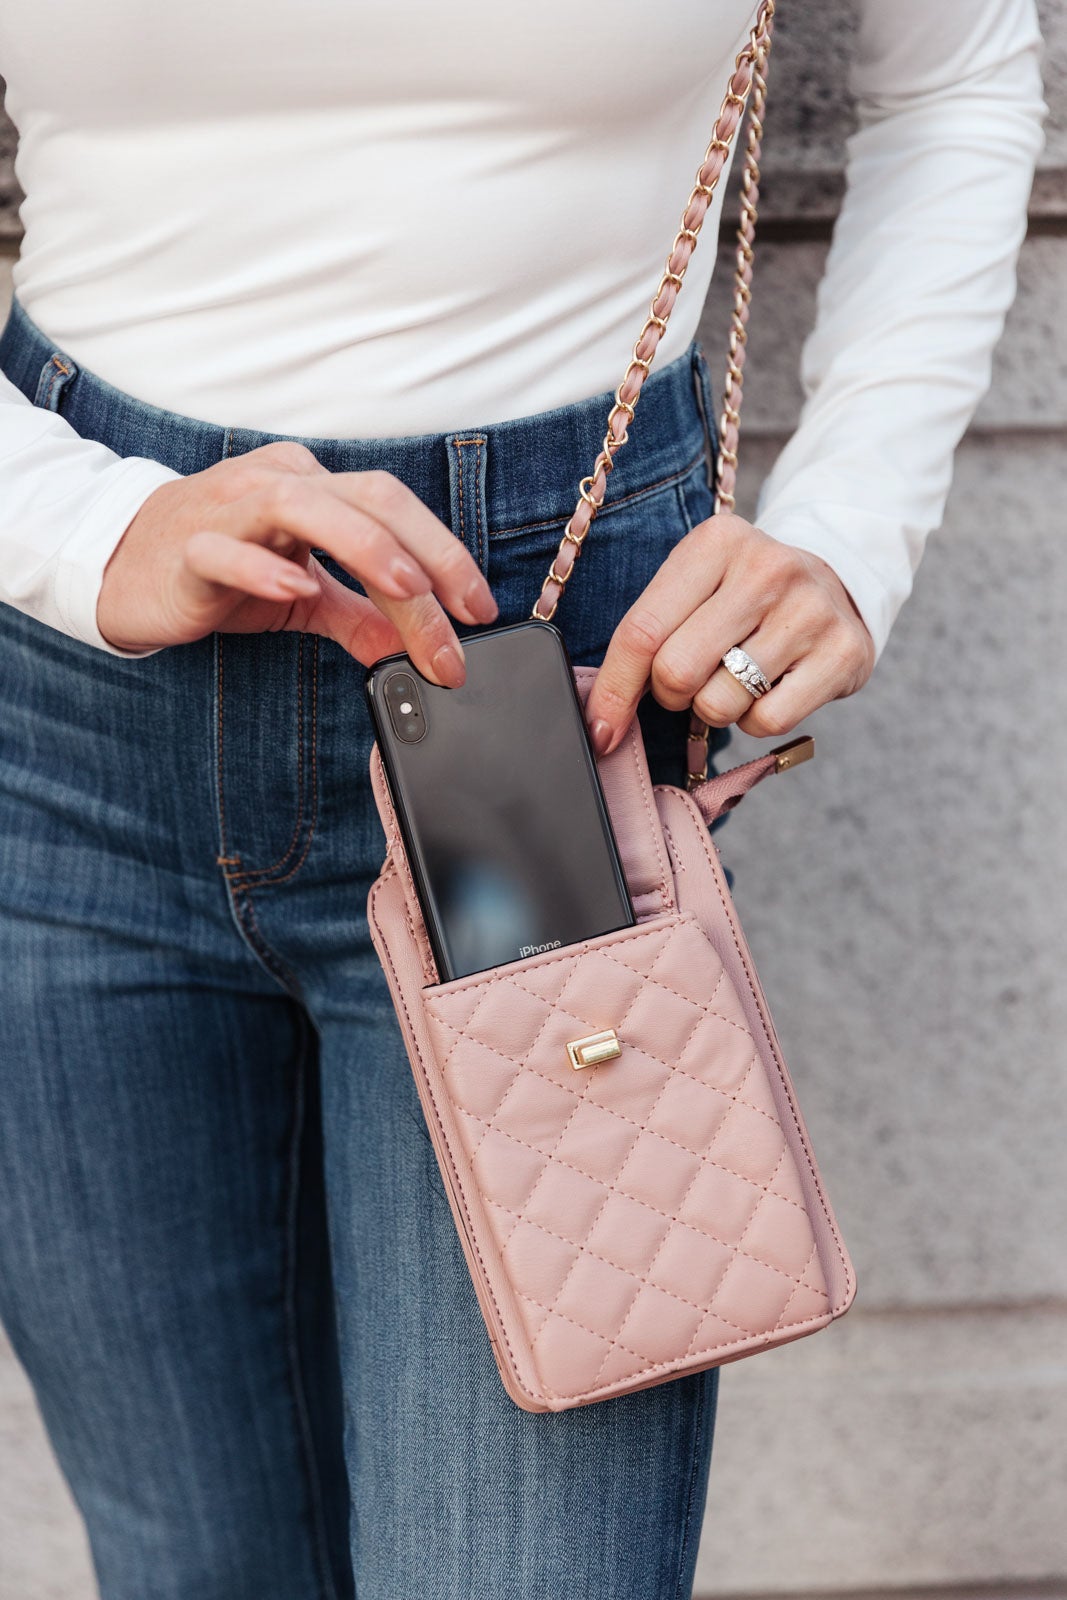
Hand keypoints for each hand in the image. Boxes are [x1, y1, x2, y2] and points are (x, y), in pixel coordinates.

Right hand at [97, 441, 497, 684]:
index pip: (395, 508)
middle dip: (427, 559)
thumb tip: (412, 648)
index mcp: (315, 487)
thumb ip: (358, 616)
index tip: (479, 610)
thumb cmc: (217, 572)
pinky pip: (228, 547)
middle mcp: (280, 482)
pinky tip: (296, 587)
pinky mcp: (190, 545)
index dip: (446, 554)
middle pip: (370, 501)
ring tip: (406, 588)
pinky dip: (264, 565)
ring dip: (365, 547)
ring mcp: (232, 507)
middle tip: (459, 620)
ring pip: (307, 507)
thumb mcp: (302, 596)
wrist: (123, 571)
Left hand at [583, 513, 874, 753]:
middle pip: (677, 672)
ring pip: (719, 703)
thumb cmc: (744, 594)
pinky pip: (767, 721)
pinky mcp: (843, 653)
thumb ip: (649, 635)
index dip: (613, 690)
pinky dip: (755, 720)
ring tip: (737, 676)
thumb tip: (601, 723)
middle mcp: (767, 569)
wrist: (840, 583)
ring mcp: (810, 610)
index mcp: (716, 543)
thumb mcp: (696, 586)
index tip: (600, 731)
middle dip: (671, 694)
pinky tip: (771, 688)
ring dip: (715, 708)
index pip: (643, 631)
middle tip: (690, 680)